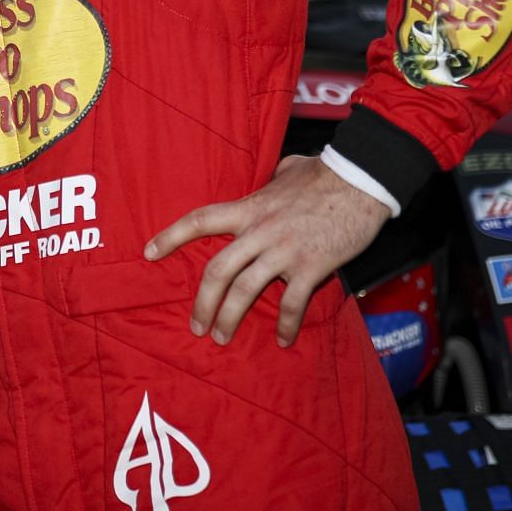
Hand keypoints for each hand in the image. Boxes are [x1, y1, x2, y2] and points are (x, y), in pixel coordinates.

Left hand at [144, 154, 390, 347]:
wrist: (362, 180)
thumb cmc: (325, 173)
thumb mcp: (287, 170)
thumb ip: (271, 179)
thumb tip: (272, 175)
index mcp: (249, 208)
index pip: (199, 221)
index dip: (170, 236)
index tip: (148, 253)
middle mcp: (260, 231)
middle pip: (217, 270)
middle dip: (202, 302)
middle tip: (195, 325)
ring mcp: (284, 250)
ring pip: (246, 291)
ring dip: (230, 318)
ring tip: (221, 337)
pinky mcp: (311, 266)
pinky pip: (292, 303)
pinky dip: (286, 326)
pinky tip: (284, 340)